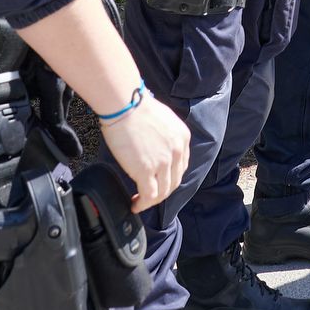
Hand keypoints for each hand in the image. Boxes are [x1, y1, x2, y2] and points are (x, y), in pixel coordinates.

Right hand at [99, 95, 190, 213]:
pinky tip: (135, 204)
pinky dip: (143, 204)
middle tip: (149, 196)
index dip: (170, 177)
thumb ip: (164, 136)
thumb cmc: (136, 107)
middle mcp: (177, 151)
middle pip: (174, 182)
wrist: (126, 104)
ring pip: (163, 192)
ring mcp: (163, 162)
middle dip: (162, 192)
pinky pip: (149, 195)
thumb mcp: (163, 119)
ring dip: (152, 201)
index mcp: (183, 138)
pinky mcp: (146, 170)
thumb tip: (154, 146)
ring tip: (141, 202)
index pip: (181, 166)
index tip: (159, 181)